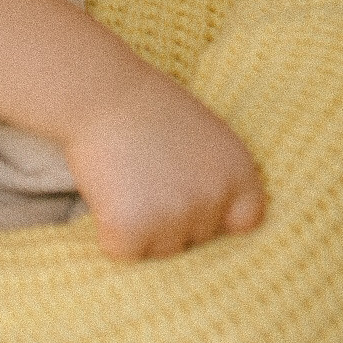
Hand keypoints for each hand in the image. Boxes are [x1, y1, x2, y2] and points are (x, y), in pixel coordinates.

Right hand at [65, 64, 265, 260]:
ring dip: (141, 228)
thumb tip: (217, 223)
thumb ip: (216, 176)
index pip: (245, 222)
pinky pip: (123, 251)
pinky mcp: (132, 233)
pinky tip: (107, 192)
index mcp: (238, 172)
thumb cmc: (144, 104)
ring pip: (160, 250)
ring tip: (125, 179)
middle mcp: (213, 200)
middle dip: (172, 219)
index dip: (217, 216)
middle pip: (197, 239)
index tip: (193, 200)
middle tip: (145, 175)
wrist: (97, 91)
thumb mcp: (203, 132)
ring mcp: (174, 220)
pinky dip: (110, 232)